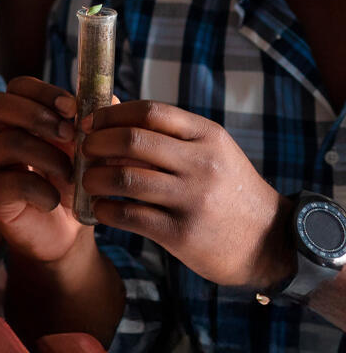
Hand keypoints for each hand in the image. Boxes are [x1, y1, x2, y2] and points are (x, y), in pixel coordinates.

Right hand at [0, 76, 87, 263]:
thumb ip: (99, 125)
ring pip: (6, 142)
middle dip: (36, 115)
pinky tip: (55, 200)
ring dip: (48, 156)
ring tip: (70, 174)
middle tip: (68, 135)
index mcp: (21, 119)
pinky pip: (11, 182)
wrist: (67, 233)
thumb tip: (109, 98)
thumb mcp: (92, 152)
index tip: (72, 108)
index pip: (17, 87)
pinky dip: (41, 190)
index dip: (42, 91)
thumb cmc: (74, 186)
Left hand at [78, 101, 291, 287]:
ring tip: (88, 181)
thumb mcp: (211, 153)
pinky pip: (126, 215)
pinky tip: (101, 208)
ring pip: (123, 178)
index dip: (111, 115)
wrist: (268, 243)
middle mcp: (202, 164)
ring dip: (93, 178)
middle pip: (131, 140)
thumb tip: (108, 109)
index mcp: (208, 137)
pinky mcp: (180, 232)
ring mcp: (192, 199)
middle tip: (83, 151)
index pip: (150, 111)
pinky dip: (104, 210)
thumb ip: (168, 134)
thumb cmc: (227, 191)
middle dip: (95, 143)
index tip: (89, 123)